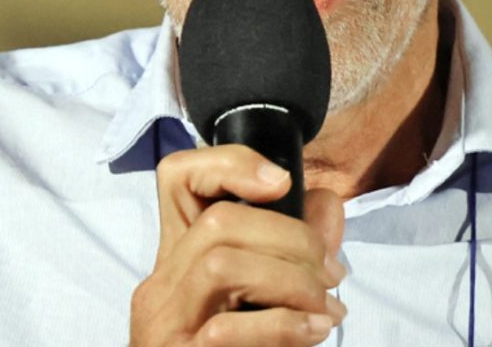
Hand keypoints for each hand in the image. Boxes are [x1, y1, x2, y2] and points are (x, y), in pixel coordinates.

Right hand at [130, 144, 346, 345]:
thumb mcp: (275, 298)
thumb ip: (300, 250)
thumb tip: (328, 203)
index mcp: (181, 259)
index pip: (178, 177)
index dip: (230, 163)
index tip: (283, 182)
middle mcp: (159, 286)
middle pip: (218, 220)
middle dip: (291, 237)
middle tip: (332, 273)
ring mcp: (160, 325)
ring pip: (220, 261)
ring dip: (291, 279)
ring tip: (326, 308)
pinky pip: (225, 328)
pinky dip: (283, 325)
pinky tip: (314, 335)